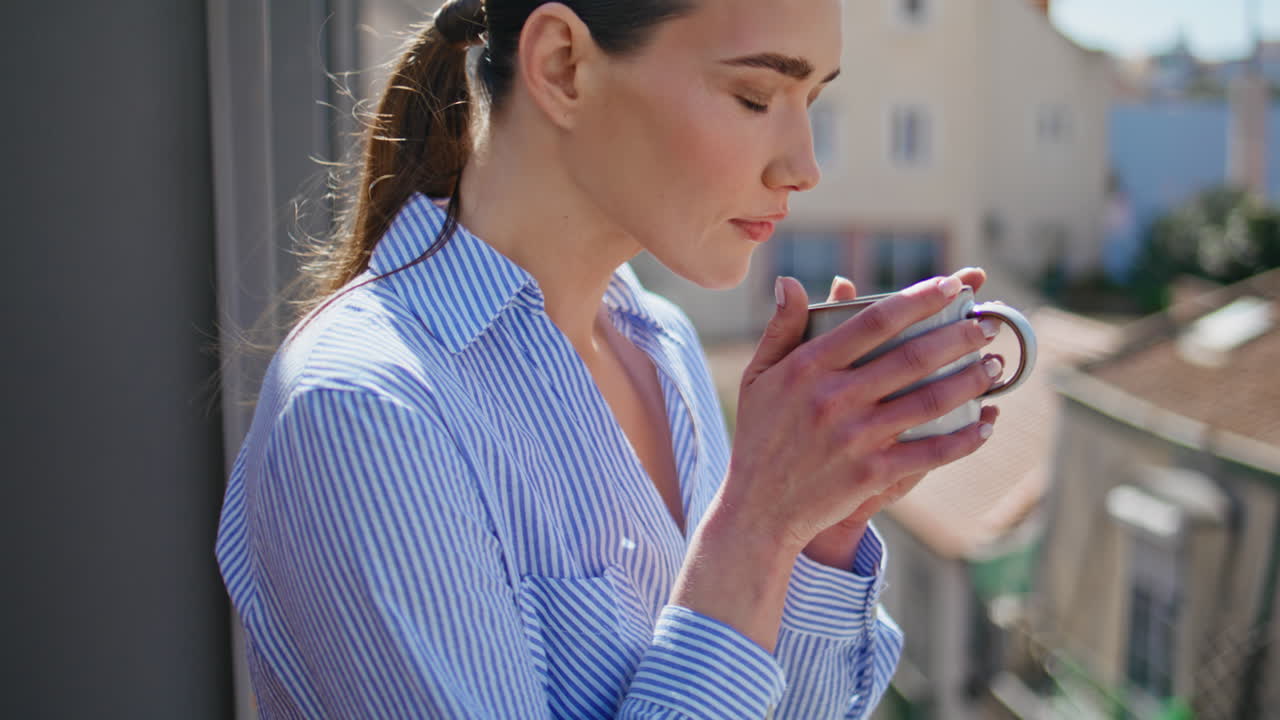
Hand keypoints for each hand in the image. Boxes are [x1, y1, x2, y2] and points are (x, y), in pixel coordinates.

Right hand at [722, 270, 1000, 555]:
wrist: (758, 508)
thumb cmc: (759, 436)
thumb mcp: (759, 376)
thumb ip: (781, 327)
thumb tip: (790, 281)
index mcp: (808, 367)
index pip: (874, 321)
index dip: (918, 299)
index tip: (952, 285)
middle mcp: (834, 398)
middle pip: (912, 357)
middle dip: (959, 336)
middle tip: (987, 325)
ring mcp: (856, 437)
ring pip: (929, 401)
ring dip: (970, 381)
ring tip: (996, 366)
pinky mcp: (872, 473)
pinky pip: (930, 453)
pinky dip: (963, 439)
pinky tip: (985, 425)